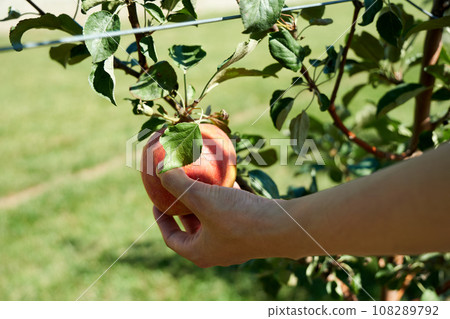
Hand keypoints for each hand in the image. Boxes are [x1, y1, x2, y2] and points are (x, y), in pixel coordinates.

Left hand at [153, 168, 284, 267]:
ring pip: (212, 221)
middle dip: (183, 209)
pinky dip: (225, 200)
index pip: (171, 238)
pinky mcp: (249, 231)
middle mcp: (216, 251)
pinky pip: (230, 215)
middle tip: (177, 190)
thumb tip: (160, 171)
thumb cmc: (239, 218)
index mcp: (200, 252)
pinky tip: (227, 180)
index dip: (161, 219)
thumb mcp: (203, 199)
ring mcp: (234, 242)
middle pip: (191, 230)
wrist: (282, 227)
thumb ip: (179, 185)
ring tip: (200, 182)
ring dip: (205, 203)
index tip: (157, 202)